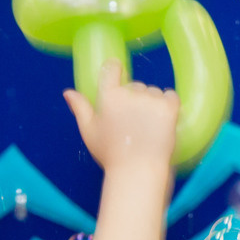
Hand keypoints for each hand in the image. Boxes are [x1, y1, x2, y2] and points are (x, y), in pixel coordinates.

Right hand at [63, 64, 177, 174]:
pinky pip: (171, 96)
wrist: (138, 171)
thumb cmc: (111, 155)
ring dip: (153, 103)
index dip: (116, 68)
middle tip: (135, 123)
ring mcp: (151, 100)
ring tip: (148, 127)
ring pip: (154, 92)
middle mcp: (130, 94)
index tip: (119, 71)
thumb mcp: (90, 131)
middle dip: (136, 99)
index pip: (112, 69)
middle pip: (136, 85)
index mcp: (109, 97)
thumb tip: (68, 92)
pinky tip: (163, 120)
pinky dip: (169, 104)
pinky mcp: (169, 108)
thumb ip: (80, 109)